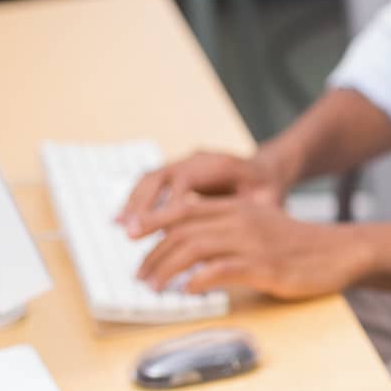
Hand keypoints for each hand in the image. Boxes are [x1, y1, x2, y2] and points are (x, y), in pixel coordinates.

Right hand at [117, 150, 287, 228]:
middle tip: (131, 230)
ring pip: (151, 178)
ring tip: (121, 225)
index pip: (187, 180)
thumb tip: (240, 232)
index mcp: (221, 164)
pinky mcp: (177, 174)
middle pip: (162, 175)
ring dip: (134, 202)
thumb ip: (253, 213)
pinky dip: (136, 200)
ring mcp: (185, 164)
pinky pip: (150, 184)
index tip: (161, 230)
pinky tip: (124, 219)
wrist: (266, 172)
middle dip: (144, 203)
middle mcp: (198, 159)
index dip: (172, 204)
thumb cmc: (267, 190)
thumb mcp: (269, 201)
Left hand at [130, 186, 370, 299]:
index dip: (152, 221)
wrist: (341, 251)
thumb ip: (229, 231)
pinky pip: (220, 271)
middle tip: (139, 276)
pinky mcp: (264, 267)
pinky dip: (197, 281)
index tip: (130, 236)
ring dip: (166, 269)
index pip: (184, 209)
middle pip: (182, 229)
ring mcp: (252, 243)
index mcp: (239, 208)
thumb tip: (191, 250)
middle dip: (152, 254)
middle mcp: (242, 220)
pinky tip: (187, 291)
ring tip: (154, 288)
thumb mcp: (261, 228)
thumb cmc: (299, 246)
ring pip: (194, 249)